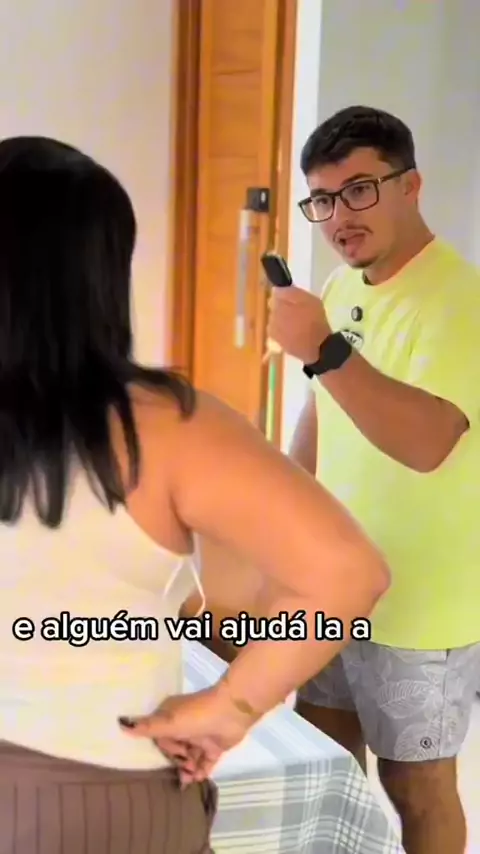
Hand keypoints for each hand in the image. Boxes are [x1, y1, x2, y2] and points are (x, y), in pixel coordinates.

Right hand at [118, 684, 251, 785]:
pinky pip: (204, 763)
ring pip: (189, 758)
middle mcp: (184, 726)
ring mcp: (200, 736)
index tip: (167, 757)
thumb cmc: (197, 716)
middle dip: (177, 762)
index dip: (163, 749)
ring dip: (188, 770)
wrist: (232, 712)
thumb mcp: (169, 722)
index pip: (160, 738)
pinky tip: (198, 780)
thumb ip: (147, 727)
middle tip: (183, 768)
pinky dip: (201, 771)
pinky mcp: (214, 746)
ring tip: (191, 778)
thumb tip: (119, 723)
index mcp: (171, 716)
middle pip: (174, 751)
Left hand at [267, 285, 331, 363]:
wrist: (319, 347)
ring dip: (284, 320)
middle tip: (300, 313)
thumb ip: (291, 292)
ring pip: (276, 320)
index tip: (297, 301)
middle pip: (275, 307)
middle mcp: (271, 317)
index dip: (286, 297)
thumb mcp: (309, 300)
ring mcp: (273, 331)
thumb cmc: (316, 321)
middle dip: (284, 308)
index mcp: (277, 305)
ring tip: (299, 325)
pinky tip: (297, 334)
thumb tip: (276, 289)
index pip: (276, 295)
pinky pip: (279, 332)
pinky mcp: (277, 342)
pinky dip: (285, 331)